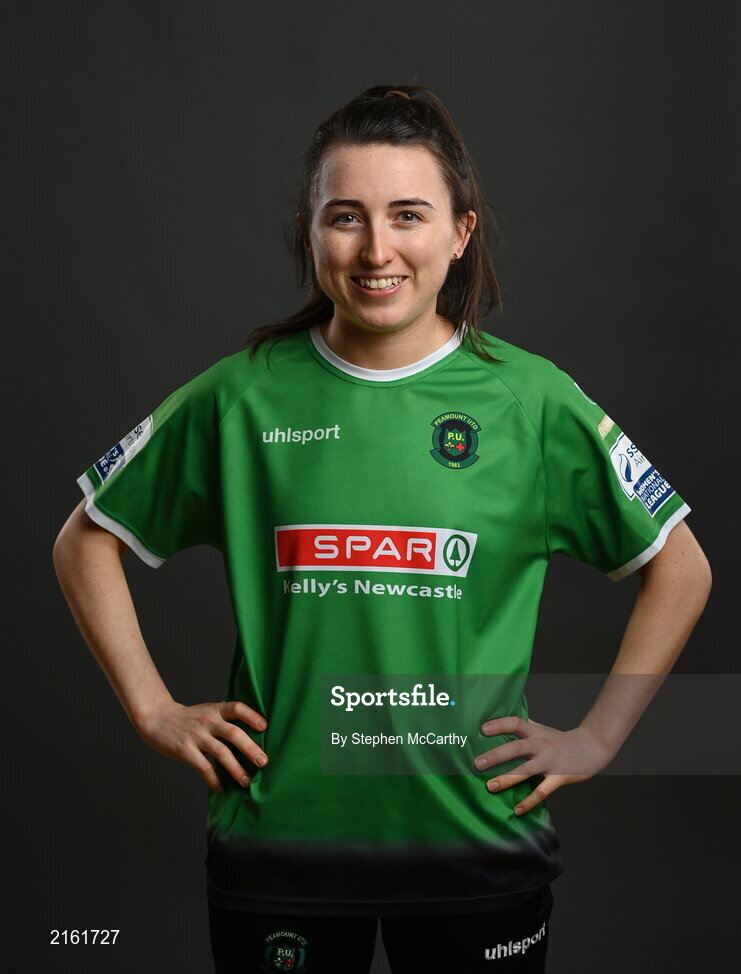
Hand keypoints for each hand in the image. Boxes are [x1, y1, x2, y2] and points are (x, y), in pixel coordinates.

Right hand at [135, 700, 267, 791]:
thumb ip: (225, 720)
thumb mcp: (208, 711)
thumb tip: (252, 738)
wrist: (157, 718)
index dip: (252, 716)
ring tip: (246, 781)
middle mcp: (208, 721)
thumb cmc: (189, 718)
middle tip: (263, 762)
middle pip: (233, 733)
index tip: (264, 727)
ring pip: (221, 753)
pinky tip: (221, 787)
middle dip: (250, 748)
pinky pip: (203, 767)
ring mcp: (196, 736)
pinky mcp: (185, 750)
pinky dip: (213, 779)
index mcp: (216, 710)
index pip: (237, 708)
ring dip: (236, 769)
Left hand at [473, 717, 615, 815]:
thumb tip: (506, 717)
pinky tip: (517, 810)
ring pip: (526, 770)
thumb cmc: (562, 739)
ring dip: (507, 779)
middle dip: (496, 755)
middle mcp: (540, 745)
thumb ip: (526, 725)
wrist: (592, 746)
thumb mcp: (543, 729)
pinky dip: (529, 801)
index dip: (499, 725)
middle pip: (516, 748)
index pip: (515, 723)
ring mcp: (549, 762)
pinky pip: (542, 791)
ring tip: (490, 786)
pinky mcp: (558, 777)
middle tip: (477, 763)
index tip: (482, 729)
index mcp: (535, 732)